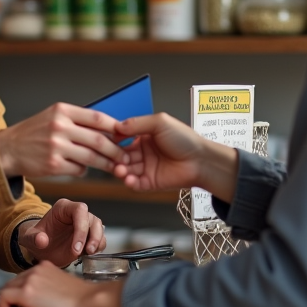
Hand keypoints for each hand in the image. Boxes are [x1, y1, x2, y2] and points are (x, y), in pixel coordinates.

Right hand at [0, 103, 126, 177]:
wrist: (8, 149)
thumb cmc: (34, 132)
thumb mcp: (53, 116)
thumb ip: (77, 120)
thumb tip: (108, 128)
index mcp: (62, 110)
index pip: (97, 118)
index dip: (115, 127)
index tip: (126, 134)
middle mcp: (59, 126)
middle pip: (98, 139)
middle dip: (116, 150)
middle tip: (125, 156)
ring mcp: (56, 146)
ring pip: (92, 157)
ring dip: (106, 164)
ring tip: (115, 166)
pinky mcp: (53, 165)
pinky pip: (79, 170)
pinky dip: (85, 170)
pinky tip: (83, 168)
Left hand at [0, 261, 124, 306]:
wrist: (88, 300)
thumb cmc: (82, 298)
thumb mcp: (62, 284)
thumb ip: (48, 285)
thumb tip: (37, 298)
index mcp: (44, 266)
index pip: (23, 277)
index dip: (21, 290)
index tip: (23, 302)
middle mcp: (35, 269)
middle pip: (13, 282)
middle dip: (14, 296)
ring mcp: (30, 280)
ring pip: (6, 289)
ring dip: (9, 302)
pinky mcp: (26, 293)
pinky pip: (3, 298)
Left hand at [17, 199, 103, 265]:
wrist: (41, 249)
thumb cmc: (37, 239)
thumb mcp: (29, 239)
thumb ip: (34, 238)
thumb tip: (42, 240)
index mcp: (62, 208)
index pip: (79, 210)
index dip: (81, 227)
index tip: (76, 247)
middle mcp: (76, 213)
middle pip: (92, 219)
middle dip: (92, 236)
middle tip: (86, 251)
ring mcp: (85, 223)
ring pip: (99, 228)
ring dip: (97, 241)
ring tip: (89, 253)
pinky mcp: (90, 235)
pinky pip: (100, 238)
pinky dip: (98, 246)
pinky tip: (89, 254)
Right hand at [112, 113, 238, 199]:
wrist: (201, 160)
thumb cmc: (185, 139)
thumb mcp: (160, 122)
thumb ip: (137, 123)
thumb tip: (117, 126)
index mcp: (145, 136)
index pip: (123, 138)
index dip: (114, 140)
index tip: (106, 141)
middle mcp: (144, 152)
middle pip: (121, 155)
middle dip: (115, 157)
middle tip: (111, 158)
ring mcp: (147, 168)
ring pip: (126, 170)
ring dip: (120, 170)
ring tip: (120, 170)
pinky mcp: (150, 182)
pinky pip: (135, 184)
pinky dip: (129, 182)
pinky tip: (129, 179)